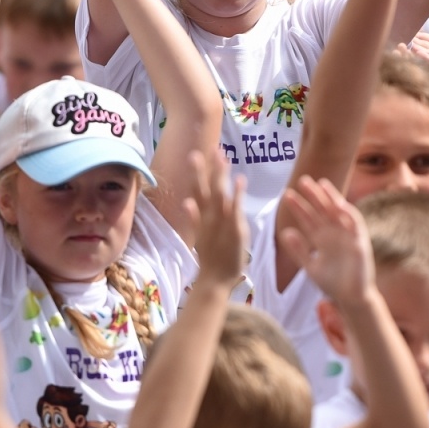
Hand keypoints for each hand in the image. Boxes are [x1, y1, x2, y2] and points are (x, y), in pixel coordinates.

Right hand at [185, 149, 248, 289]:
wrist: (215, 279)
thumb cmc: (212, 257)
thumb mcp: (202, 236)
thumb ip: (195, 219)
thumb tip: (187, 202)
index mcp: (204, 216)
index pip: (203, 188)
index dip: (204, 171)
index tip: (204, 152)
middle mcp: (211, 216)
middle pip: (208, 187)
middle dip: (208, 168)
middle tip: (211, 148)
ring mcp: (222, 221)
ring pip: (219, 193)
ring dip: (219, 175)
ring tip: (221, 157)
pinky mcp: (235, 229)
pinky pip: (236, 209)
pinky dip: (237, 194)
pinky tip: (240, 180)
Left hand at [280, 176, 375, 305]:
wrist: (351, 299)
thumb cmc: (332, 283)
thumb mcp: (310, 266)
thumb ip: (299, 251)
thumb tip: (285, 232)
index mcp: (322, 239)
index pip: (309, 219)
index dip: (299, 207)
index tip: (287, 195)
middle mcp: (334, 234)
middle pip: (322, 210)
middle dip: (313, 196)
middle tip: (302, 180)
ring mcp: (347, 236)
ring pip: (338, 212)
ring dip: (331, 198)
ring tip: (321, 184)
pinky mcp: (360, 242)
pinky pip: (356, 224)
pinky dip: (348, 213)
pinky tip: (339, 203)